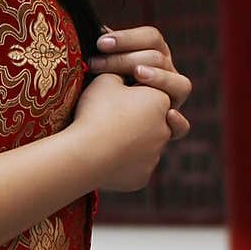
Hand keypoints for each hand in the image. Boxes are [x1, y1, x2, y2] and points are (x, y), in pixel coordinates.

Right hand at [71, 73, 172, 191]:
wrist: (86, 152)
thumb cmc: (96, 112)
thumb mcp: (105, 79)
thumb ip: (120, 72)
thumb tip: (123, 72)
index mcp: (161, 101)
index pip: (154, 94)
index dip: (135, 94)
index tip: (118, 96)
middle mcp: (165, 129)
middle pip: (153, 121)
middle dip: (138, 120)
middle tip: (111, 119)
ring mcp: (154, 156)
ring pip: (145, 147)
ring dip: (131, 143)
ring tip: (104, 140)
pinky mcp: (142, 177)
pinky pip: (134, 168)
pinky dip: (123, 164)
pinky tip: (103, 159)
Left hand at [87, 25, 191, 139]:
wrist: (93, 135)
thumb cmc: (94, 94)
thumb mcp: (98, 69)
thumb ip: (103, 50)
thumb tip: (96, 28)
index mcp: (155, 55)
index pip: (151, 37)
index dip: (127, 37)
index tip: (100, 43)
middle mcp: (168, 75)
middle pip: (159, 58)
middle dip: (126, 59)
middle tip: (96, 64)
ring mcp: (172, 102)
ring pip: (181, 85)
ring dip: (160, 77)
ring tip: (138, 74)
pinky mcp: (169, 129)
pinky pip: (182, 127)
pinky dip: (178, 121)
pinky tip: (167, 114)